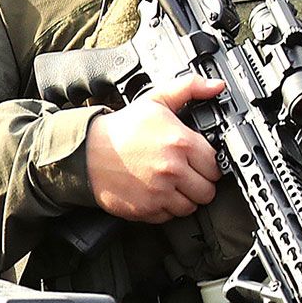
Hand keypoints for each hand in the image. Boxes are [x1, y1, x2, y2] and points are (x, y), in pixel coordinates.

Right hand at [82, 74, 223, 221]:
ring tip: (172, 184)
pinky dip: (166, 209)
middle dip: (201, 183)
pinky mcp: (146, 209)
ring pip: (191, 207)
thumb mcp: (155, 100)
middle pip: (208, 190)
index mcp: (180, 142)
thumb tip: (215, 86)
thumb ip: (189, 88)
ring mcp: (160, 192)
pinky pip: (170, 217)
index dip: (209, 163)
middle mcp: (173, 169)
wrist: (86, 152)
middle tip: (188, 174)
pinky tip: (158, 193)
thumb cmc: (122, 129)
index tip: (200, 161)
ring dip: (186, 198)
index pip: (215, 164)